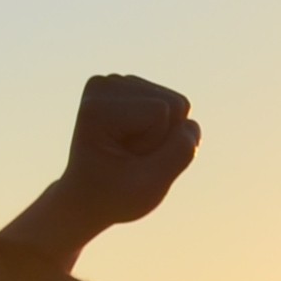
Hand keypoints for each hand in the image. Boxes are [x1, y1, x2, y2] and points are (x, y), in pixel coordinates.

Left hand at [0, 75, 202, 270]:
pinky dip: (160, 129)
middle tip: (129, 159)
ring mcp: (116, 82)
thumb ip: (178, 155)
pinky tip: (134, 141)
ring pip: (176, 103)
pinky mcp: (130, 87)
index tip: (125, 162)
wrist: (88, 198)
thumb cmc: (114, 196)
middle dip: (159, 139)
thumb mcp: (149, 188)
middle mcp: (103, 85)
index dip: (154, 146)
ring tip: (130, 152)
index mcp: (97, 107)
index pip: (161, 112)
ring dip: (160, 136)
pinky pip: (174, 105)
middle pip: (172, 104)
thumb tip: (192, 124)